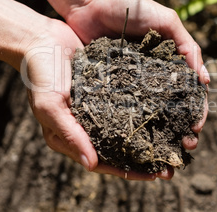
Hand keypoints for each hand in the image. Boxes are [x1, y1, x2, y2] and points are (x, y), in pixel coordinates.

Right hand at [21, 19, 170, 179]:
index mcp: (72, 136)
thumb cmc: (41, 74)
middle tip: (172, 165)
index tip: (154, 175)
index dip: (128, 171)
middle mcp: (88, 125)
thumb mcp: (50, 105)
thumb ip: (70, 134)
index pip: (104, 161)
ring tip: (175, 140)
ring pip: (128, 127)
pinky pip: (129, 103)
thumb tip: (91, 165)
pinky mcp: (108, 89)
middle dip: (145, 158)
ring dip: (150, 135)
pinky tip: (166, 110)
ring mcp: (100, 107)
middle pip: (121, 148)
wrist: (43, 40)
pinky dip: (145, 109)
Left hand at [66, 0, 209, 149]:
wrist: (93, 2)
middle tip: (185, 147)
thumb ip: (188, 46)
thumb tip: (205, 80)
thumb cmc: (134, 7)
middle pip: (172, 109)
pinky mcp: (111, 85)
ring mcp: (132, 83)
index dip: (197, 112)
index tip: (197, 128)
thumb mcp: (167, 21)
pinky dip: (131, 123)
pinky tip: (135, 138)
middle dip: (181, 128)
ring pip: (149, 113)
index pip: (189, 93)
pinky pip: (123, 106)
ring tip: (163, 149)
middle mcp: (153, 77)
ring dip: (159, 132)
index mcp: (170, 64)